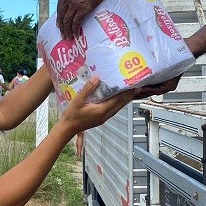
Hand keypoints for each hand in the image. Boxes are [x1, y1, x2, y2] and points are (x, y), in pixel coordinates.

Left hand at [56, 0, 112, 39]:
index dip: (60, 16)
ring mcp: (74, 3)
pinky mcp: (83, 8)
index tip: (60, 22)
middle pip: (61, 15)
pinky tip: (76, 34)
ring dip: (67, 30)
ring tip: (68, 37)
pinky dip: (75, 30)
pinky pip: (76, 22)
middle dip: (61, 26)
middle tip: (62, 33)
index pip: (60, 6)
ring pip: (67, 20)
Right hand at [59, 75, 180, 133]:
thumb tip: (97, 78)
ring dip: (124, 101)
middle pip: (120, 105)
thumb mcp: (78, 100)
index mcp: (101, 110)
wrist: (68, 128)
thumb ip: (88, 89)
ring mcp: (103, 118)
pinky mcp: (101, 119)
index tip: (134, 86)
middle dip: (129, 97)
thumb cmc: (72, 114)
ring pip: (118, 108)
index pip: (117, 100)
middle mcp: (105, 115)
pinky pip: (113, 110)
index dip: (126, 93)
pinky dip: (118, 104)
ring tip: (131, 93)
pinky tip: (119, 100)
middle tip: (137, 88)